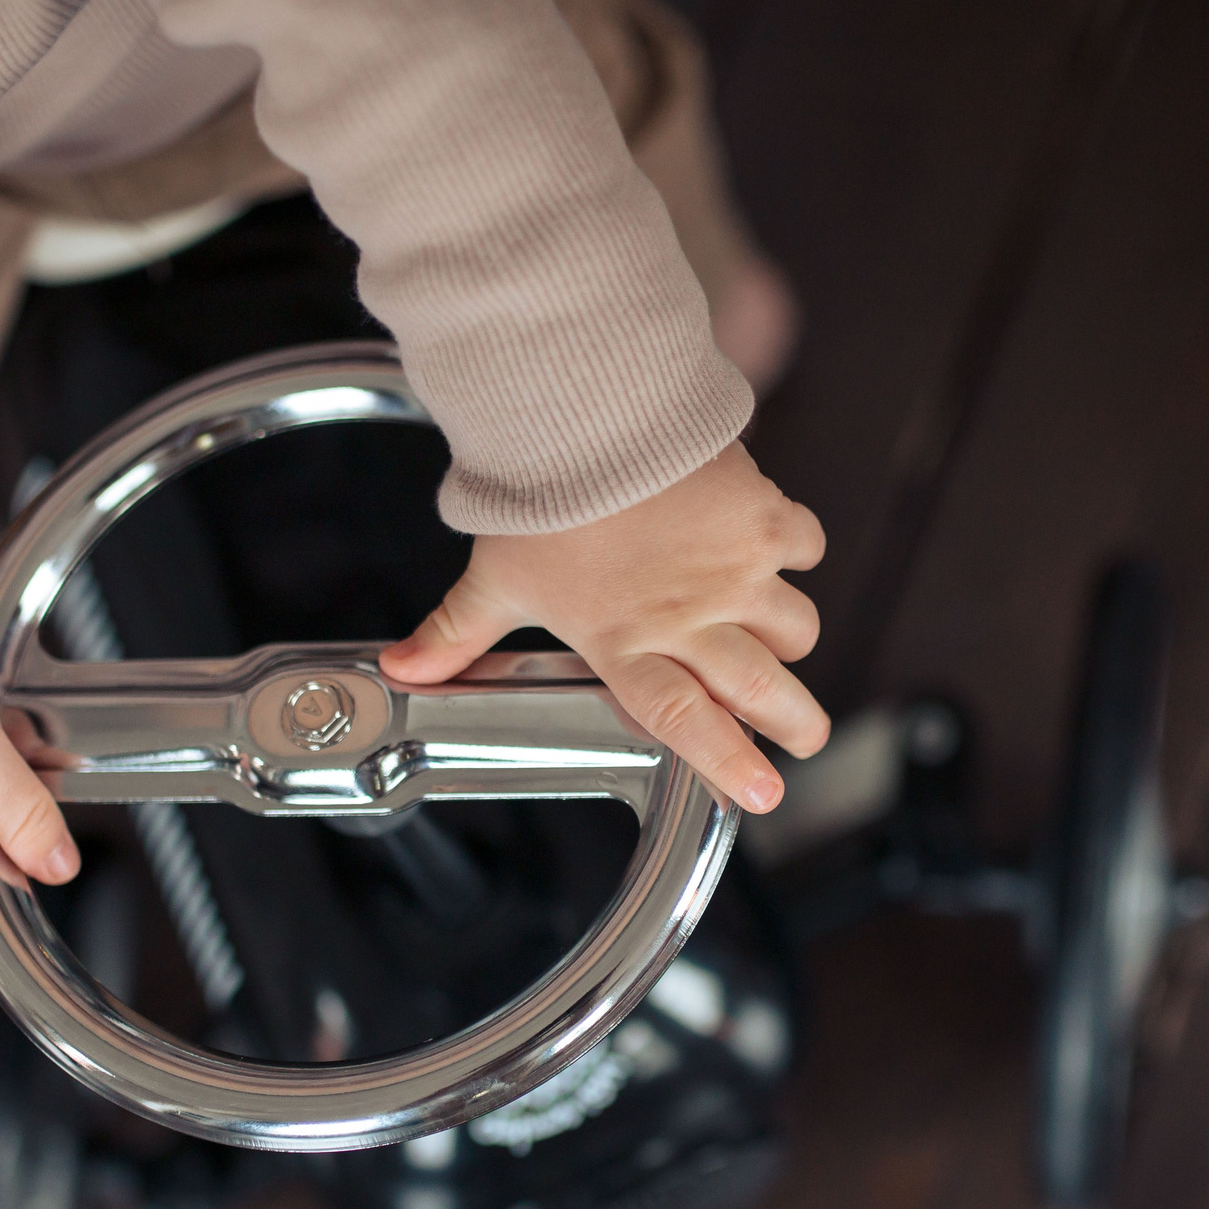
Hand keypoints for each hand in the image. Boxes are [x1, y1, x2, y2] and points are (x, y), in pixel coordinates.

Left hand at [381, 445, 828, 810]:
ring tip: (778, 634)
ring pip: (795, 627)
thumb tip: (402, 669)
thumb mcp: (494, 578)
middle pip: (766, 689)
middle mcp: (690, 617)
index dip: (729, 762)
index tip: (764, 793)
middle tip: (806, 736)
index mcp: (626, 643)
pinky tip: (777, 545)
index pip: (685, 722)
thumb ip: (455, 633)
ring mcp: (735, 570)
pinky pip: (806, 546)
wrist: (587, 415)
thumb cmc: (540, 497)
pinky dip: (797, 548)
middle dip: (797, 723)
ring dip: (790, 636)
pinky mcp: (763, 518)